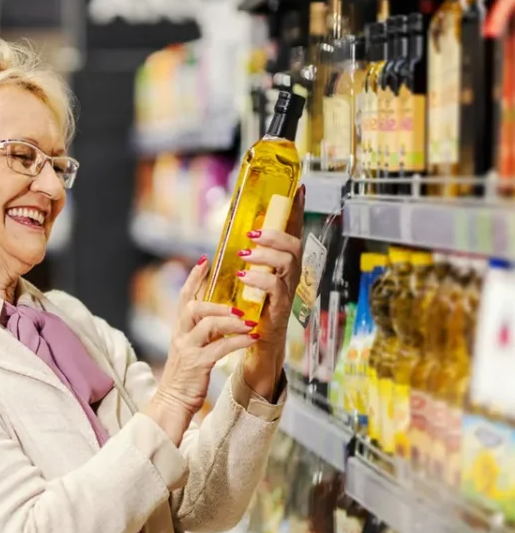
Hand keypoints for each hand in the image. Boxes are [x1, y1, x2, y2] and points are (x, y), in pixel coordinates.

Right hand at [146, 257, 258, 423]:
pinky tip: (252, 339)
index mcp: (179, 329)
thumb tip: (220, 314)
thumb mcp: (191, 347)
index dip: (193, 278)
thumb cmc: (186, 375)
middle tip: (237, 305)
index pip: (183, 297)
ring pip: (207, 325)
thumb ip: (201, 330)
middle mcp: (180, 335)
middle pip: (193, 307)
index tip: (205, 260)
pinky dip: (238, 341)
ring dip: (230, 320)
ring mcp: (187, 349)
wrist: (173, 403)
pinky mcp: (197, 364)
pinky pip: (220, 347)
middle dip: (216, 302)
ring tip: (248, 321)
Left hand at [235, 185, 305, 358]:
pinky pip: (276, 289)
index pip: (292, 232)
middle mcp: (289, 275)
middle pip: (295, 245)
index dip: (297, 211)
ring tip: (245, 254)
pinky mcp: (279, 309)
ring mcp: (287, 292)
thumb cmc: (249, 308)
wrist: (254, 344)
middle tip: (253, 233)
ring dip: (266, 255)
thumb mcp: (245, 278)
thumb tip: (233, 235)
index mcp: (281, 264)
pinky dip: (260, 280)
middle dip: (276, 234)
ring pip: (288, 263)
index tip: (299, 188)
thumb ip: (244, 259)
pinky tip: (244, 277)